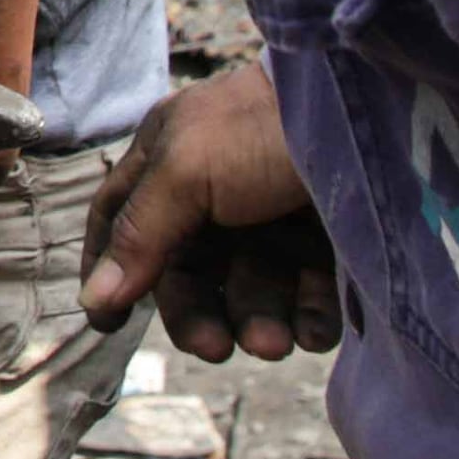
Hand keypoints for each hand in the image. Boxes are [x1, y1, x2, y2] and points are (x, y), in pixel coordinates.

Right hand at [81, 63, 341, 359]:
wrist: (367, 111)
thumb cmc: (261, 128)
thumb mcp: (184, 171)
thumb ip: (137, 235)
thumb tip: (91, 300)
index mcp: (171, 161)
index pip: (122, 220)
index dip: (110, 268)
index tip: (108, 322)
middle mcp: (218, 193)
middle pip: (189, 273)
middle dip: (199, 315)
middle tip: (215, 347)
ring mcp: (275, 220)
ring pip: (251, 293)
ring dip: (257, 324)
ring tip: (275, 342)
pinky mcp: (328, 243)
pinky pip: (308, 298)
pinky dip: (308, 320)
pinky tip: (312, 329)